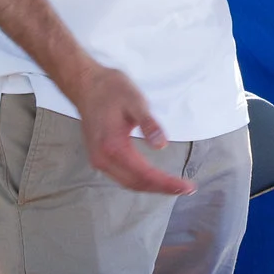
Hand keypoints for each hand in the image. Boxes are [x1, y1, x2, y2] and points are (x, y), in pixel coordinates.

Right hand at [66, 62, 193, 195]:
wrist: (86, 84)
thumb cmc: (111, 90)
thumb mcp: (135, 101)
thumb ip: (148, 124)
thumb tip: (161, 145)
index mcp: (113, 146)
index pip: (145, 174)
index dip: (167, 183)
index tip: (187, 187)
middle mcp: (103, 158)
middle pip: (136, 183)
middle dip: (162, 188)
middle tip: (186, 189)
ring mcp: (98, 159)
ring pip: (128, 183)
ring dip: (151, 187)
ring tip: (173, 187)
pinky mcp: (98, 157)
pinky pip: (121, 176)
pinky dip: (139, 181)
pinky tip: (152, 179)